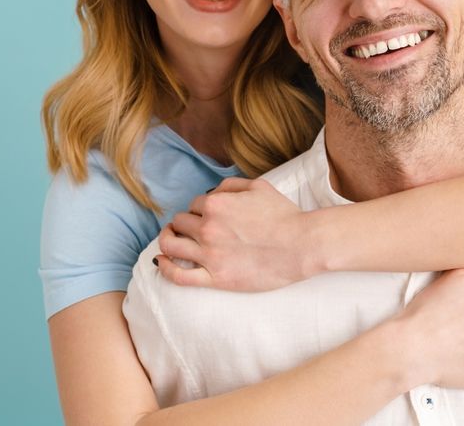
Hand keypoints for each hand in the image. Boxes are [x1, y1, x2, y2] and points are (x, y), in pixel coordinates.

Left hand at [155, 177, 310, 290]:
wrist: (301, 245)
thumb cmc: (284, 215)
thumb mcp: (259, 186)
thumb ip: (231, 185)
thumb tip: (214, 190)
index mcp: (216, 204)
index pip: (195, 204)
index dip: (200, 209)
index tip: (209, 216)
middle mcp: (208, 227)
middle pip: (180, 223)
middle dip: (184, 224)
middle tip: (191, 229)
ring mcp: (210, 254)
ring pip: (171, 245)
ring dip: (167, 240)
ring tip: (170, 241)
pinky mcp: (216, 278)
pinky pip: (179, 276)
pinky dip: (165, 268)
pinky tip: (162, 263)